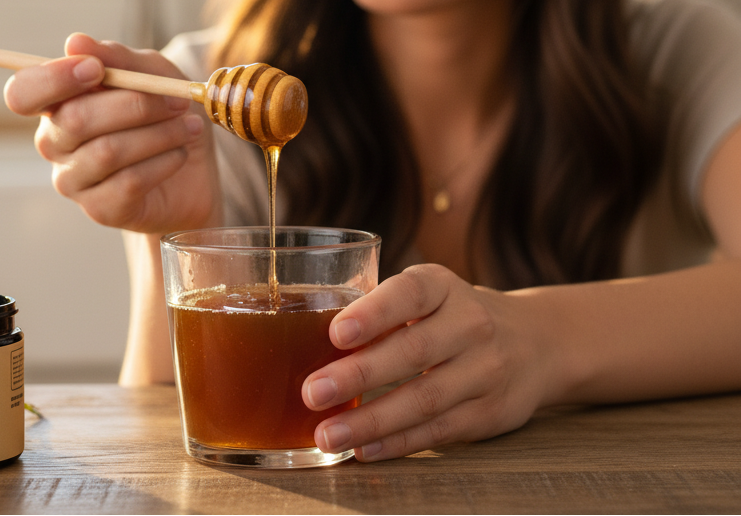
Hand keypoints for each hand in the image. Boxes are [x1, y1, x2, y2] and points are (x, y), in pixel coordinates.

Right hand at [3, 33, 221, 233]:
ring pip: (106, 152)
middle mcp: (54, 144)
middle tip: (177, 101)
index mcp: (56, 104)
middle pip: (74, 120)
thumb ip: (118, 60)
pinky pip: (128, 183)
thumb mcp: (153, 75)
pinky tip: (180, 154)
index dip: (53, 80)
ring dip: (158, 134)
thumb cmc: (165, 117)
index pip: (23, 93)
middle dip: (133, 105)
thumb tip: (75, 43)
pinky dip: (163, 163)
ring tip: (190, 127)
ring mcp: (73, 181)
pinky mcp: (100, 209)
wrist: (195, 173)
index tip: (95, 69)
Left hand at [302, 264, 557, 461]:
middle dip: (358, 375)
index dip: (373, 313)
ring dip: (371, 421)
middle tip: (312, 392)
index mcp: (443, 287)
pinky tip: (363, 449)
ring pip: (424, 399)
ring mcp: (485, 370)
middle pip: (412, 352)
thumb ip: (378, 312)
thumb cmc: (452, 317)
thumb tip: (300, 341)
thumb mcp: (427, 296)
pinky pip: (438, 430)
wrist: (536, 343)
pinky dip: (397, 443)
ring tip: (327, 434)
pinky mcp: (489, 412)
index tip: (336, 333)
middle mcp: (470, 324)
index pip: (409, 294)